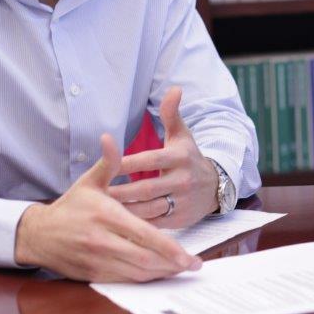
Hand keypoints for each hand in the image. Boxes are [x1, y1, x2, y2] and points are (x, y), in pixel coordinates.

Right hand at [14, 134, 201, 281]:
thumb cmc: (71, 206)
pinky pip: (124, 280)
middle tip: (193, 265)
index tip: (187, 254)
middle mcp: (101, 240)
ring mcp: (97, 259)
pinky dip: (143, 279)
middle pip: (143, 258)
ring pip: (135, 273)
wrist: (39, 234)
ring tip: (180, 269)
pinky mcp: (93, 274)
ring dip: (160, 273)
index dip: (168, 247)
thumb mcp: (89, 181)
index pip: (143, 234)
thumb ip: (107, 162)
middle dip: (170, 264)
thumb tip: (110, 137)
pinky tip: (158, 274)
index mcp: (106, 215)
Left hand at [108, 86, 219, 228]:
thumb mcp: (182, 135)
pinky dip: (136, 225)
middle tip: (97, 193)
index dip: (129, 163)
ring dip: (125, 210)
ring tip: (102, 209)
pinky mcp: (180, 220)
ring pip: (149, 208)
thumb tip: (174, 88)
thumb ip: (172, 114)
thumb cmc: (189, 157)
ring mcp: (182, 202)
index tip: (108, 166)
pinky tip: (118, 223)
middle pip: (146, 188)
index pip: (151, 160)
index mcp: (180, 157)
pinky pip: (154, 223)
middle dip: (121, 191)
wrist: (216, 186)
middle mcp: (182, 180)